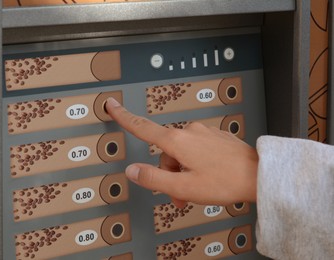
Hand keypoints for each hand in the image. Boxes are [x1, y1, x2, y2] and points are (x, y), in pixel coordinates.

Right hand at [105, 97, 257, 206]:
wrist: (259, 175)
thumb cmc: (225, 181)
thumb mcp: (183, 186)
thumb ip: (154, 178)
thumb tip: (132, 171)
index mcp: (177, 141)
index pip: (143, 127)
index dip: (124, 117)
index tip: (112, 105)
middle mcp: (189, 131)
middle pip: (165, 152)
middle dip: (168, 173)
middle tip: (180, 194)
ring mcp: (204, 133)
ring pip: (181, 153)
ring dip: (183, 172)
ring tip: (196, 190)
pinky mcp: (215, 138)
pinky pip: (196, 150)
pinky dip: (195, 165)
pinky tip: (208, 177)